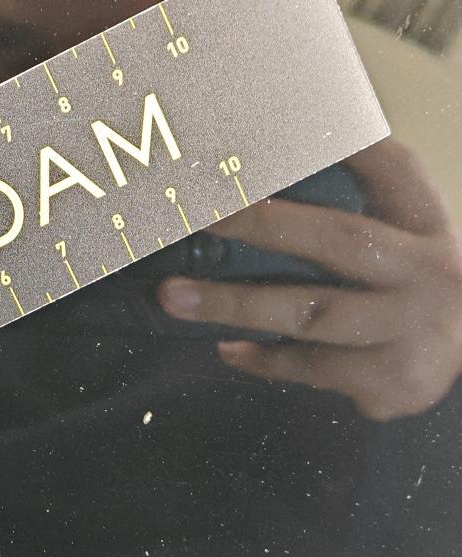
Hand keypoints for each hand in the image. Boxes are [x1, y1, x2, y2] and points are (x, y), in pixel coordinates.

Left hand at [158, 140, 461, 420]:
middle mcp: (427, 271)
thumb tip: (267, 167)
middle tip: (199, 215)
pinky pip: (310, 366)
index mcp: (427, 225)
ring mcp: (412, 328)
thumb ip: (355, 207)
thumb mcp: (403, 240)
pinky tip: (227, 349)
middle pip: (337, 239)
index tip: (270, 133)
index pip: (391, 169)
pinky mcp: (393, 379)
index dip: (341, 146)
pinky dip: (263, 359)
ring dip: (234, 304)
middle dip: (260, 224)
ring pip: (310, 312)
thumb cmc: (411, 292)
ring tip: (173, 297)